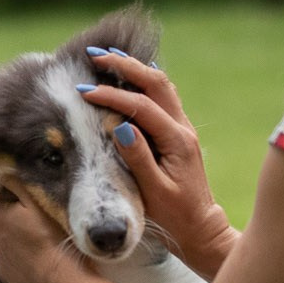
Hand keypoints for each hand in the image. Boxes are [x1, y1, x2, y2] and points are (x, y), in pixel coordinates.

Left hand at [0, 184, 90, 282]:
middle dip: (21, 219)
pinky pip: (13, 262)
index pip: (6, 196)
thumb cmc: (56, 238)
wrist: (65, 281)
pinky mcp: (7, 278)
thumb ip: (18, 183)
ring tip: (45, 243)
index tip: (41, 203)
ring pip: (10, 241)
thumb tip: (2, 171)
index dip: (24, 197)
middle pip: (7, 220)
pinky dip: (23, 260)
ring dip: (22, 240)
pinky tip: (39, 260)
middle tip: (46, 223)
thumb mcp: (40, 203)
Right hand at [80, 51, 236, 278]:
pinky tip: (125, 76)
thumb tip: (119, 127)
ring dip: (134, 68)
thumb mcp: (153, 191)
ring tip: (107, 58)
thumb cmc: (175, 215)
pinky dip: (141, 81)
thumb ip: (137, 158)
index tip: (84, 92)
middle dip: (125, 66)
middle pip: (156, 82)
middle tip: (94, 55)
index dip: (112, 96)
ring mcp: (182, 127)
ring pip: (160, 84)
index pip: (142, 107)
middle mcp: (182, 128)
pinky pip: (161, 96)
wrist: (199, 226)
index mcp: (177, 141)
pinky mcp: (176, 132)